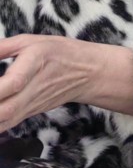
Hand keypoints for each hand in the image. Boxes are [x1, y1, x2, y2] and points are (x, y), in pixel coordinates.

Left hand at [0, 35, 132, 130]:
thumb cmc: (60, 53)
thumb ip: (2, 47)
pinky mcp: (27, 115)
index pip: (10, 84)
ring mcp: (30, 106)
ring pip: (2, 123)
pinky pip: (4, 126)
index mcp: (35, 64)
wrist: (88, 74)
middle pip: (3, 111)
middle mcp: (32, 90)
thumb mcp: (32, 41)